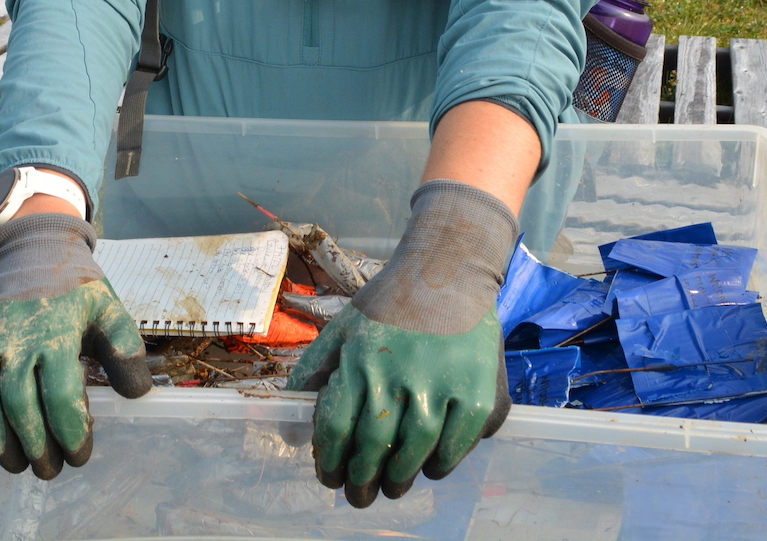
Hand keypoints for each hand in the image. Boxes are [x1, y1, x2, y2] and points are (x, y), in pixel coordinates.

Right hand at [0, 213, 150, 478]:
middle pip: (18, 402)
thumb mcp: (108, 310)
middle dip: (34, 447)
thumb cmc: (73, 291)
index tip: (79, 456)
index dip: (70, 432)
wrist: (32, 252)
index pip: (61, 392)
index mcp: (56, 329)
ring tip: (16, 465)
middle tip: (47, 470)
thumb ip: (125, 348)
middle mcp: (14, 333)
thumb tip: (136, 394)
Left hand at [287, 305, 508, 504]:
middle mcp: (397, 373)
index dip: (329, 461)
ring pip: (414, 451)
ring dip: (399, 477)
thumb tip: (289, 430)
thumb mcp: (343, 328)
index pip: (335, 427)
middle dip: (361, 480)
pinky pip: (457, 444)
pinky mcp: (477, 391)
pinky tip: (431, 468)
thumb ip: (314, 374)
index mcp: (359, 359)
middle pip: (373, 445)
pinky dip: (442, 464)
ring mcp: (440, 383)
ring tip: (392, 486)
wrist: (449, 269)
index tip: (329, 477)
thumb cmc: (391, 302)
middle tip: (360, 496)